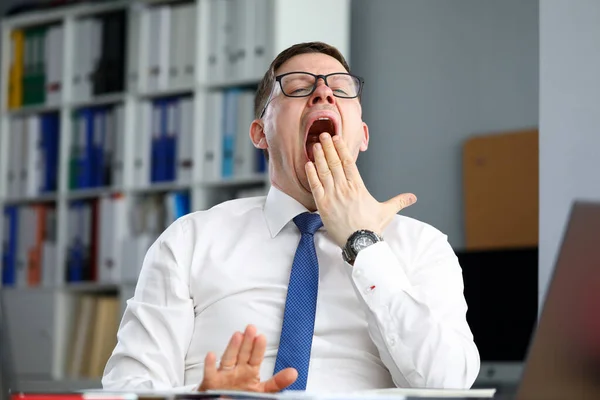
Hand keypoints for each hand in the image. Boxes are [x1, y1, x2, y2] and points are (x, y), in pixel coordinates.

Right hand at [198, 325, 296, 391]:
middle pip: (243, 354)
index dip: (259, 348)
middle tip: (251, 328)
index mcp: (250, 372)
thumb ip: (277, 382)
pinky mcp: (211, 383)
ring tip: (237, 335)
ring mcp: (224, 375)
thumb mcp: (262, 391)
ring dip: (232, 347)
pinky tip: (211, 355)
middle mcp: (237, 371)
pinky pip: (210, 373)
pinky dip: (209, 364)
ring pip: (228, 359)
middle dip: (247, 341)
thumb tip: (294, 372)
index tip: (262, 336)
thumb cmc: (241, 395)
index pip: (256, 358)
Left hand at [306, 132, 416, 247]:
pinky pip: (315, 186)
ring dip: (319, 156)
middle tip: (323, 135)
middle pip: (334, 163)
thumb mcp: (387, 211)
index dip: (342, 149)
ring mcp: (332, 196)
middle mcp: (344, 188)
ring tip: (315, 145)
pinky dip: (311, 174)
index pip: (348, 162)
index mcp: (358, 187)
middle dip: (328, 147)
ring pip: (324, 171)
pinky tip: (308, 164)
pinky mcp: (322, 205)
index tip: (337, 139)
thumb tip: (412, 197)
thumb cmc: (371, 227)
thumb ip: (398, 201)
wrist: (360, 242)